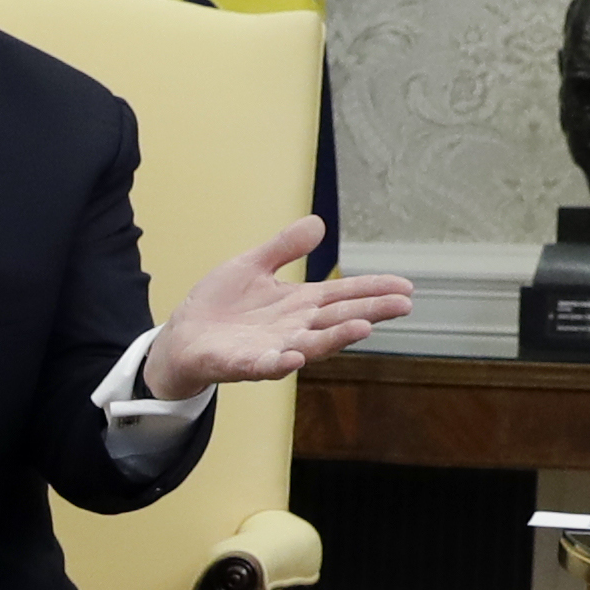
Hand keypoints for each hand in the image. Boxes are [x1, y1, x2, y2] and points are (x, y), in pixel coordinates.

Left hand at [146, 225, 416, 394]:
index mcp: (297, 305)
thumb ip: (283, 248)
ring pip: (309, 345)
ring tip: (363, 327)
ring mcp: (269, 349)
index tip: (406, 286)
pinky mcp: (239, 363)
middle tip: (403, 304)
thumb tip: (318, 223)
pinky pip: (262, 366)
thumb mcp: (252, 266)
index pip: (342, 295)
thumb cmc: (221, 306)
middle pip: (337, 319)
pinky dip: (278, 363)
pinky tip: (294, 357)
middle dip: (370, 312)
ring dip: (335, 338)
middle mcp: (292, 329)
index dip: (374, 290)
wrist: (182, 338)